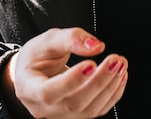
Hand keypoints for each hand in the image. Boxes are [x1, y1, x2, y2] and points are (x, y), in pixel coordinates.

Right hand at [0, 27, 127, 117]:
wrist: (33, 73)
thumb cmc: (37, 56)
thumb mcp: (46, 40)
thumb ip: (70, 39)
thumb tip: (96, 46)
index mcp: (29, 88)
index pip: (49, 92)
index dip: (71, 80)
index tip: (91, 63)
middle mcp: (43, 108)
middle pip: (74, 103)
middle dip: (99, 81)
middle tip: (115, 60)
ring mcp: (59, 115)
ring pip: (88, 110)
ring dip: (109, 87)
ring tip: (121, 64)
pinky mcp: (74, 116)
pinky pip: (96, 111)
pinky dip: (112, 95)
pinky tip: (119, 76)